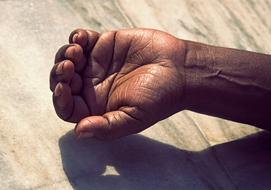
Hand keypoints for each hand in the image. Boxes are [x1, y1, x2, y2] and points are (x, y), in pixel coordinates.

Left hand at [50, 28, 185, 139]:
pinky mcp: (105, 45)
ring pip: (69, 59)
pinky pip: (82, 40)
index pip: (68, 107)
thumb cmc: (160, 97)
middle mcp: (94, 87)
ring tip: (76, 52)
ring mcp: (98, 65)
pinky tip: (81, 39)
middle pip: (63, 82)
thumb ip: (107, 127)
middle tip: (68, 67)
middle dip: (59, 74)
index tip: (63, 87)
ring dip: (65, 54)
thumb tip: (79, 132)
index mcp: (97, 107)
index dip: (60, 99)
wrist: (180, 70)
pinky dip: (77, 38)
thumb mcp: (134, 118)